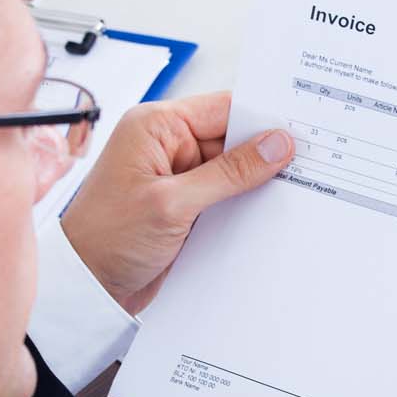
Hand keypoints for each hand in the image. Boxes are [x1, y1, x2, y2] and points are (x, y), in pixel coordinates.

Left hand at [60, 92, 292, 313]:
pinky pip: (224, 196)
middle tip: (312, 165)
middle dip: (266, 155)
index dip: (264, 119)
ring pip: (233, 170)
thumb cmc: (106, 239)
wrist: (85, 288)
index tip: (304, 131)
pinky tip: (269, 214)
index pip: (224, 108)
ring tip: (298, 192)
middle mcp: (167, 145)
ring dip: (257, 184)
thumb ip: (229, 173)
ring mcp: (177, 177)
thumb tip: (276, 144)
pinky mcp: (184, 206)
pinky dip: (244, 205)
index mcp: (156, 126)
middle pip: (234, 138)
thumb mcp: (172, 204)